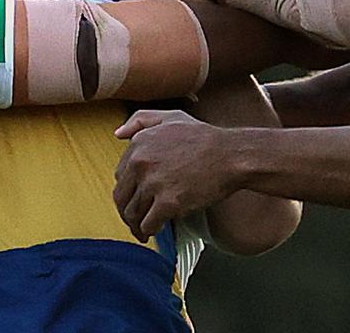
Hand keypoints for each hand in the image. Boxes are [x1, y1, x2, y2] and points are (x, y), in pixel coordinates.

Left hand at [113, 109, 237, 240]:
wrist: (231, 155)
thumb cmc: (204, 137)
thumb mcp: (171, 117)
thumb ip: (141, 120)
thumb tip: (118, 133)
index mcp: (139, 144)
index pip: (120, 176)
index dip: (127, 190)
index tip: (135, 198)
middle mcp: (141, 162)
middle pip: (122, 197)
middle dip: (126, 212)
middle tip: (134, 221)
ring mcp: (154, 183)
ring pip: (133, 213)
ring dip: (136, 225)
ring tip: (143, 230)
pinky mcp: (168, 202)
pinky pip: (148, 224)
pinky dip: (149, 230)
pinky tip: (154, 231)